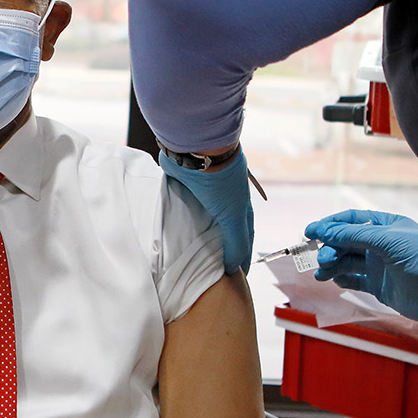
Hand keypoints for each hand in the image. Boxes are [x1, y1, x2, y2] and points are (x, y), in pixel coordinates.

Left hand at [159, 149, 251, 273]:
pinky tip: (175, 230)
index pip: (242, 234)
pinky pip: (180, 205)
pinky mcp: (183, 182)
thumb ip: (236, 242)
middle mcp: (223, 196)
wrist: (197, 146)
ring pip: (201, 216)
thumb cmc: (222, 179)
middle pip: (222, 225)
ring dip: (199, 232)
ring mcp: (203, 189)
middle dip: (221, 244)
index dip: (241, 253)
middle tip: (214, 266)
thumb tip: (233, 268)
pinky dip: (180, 217)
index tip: (237, 271)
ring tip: (193, 253)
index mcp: (239, 203)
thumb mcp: (234, 215)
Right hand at [304, 210, 417, 322]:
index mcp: (386, 225)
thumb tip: (324, 231)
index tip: (311, 232)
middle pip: (346, 241)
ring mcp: (379, 265)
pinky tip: (334, 279)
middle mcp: (381, 243)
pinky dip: (341, 278)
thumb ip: (353, 235)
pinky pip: (354, 279)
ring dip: (332, 265)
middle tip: (323, 260)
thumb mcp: (387, 240)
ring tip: (322, 274)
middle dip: (331, 248)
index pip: (351, 220)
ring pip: (347, 261)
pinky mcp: (379, 285)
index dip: (330, 225)